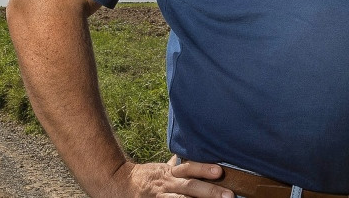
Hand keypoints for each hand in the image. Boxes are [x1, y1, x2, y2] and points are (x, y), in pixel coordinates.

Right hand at [105, 156, 234, 197]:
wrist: (119, 184)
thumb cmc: (146, 177)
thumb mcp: (162, 169)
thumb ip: (177, 165)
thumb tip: (189, 155)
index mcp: (170, 172)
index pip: (188, 168)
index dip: (203, 168)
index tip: (220, 171)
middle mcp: (168, 184)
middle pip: (190, 187)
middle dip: (210, 192)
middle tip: (229, 196)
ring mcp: (162, 197)